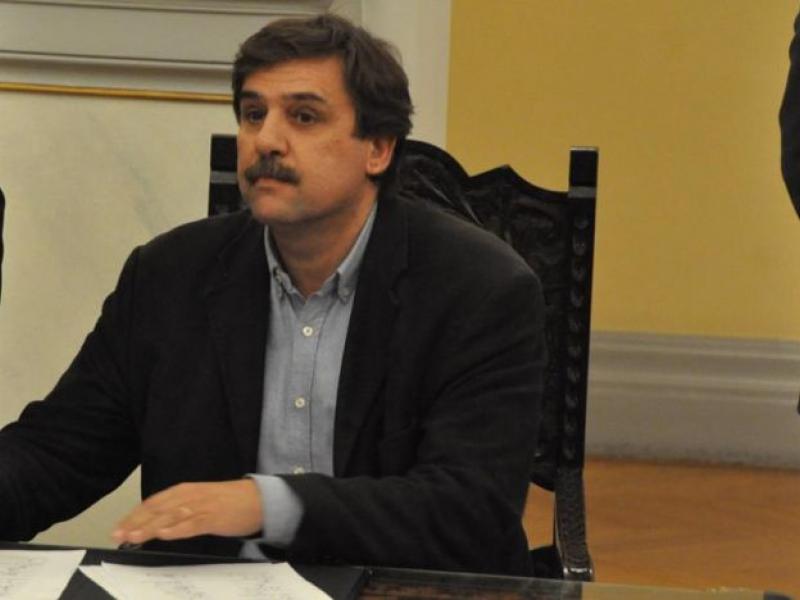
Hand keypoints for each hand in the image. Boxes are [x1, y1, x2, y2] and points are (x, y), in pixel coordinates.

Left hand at [112, 479, 262, 544]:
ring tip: (133, 538)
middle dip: (135, 523)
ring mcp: (201, 506)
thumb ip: (180, 509)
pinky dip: (178, 529)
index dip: (134, 516)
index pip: (153, 503)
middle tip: (117, 535)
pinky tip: (165, 535)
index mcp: (185, 490)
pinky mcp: (214, 517)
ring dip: (150, 528)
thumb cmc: (229, 501)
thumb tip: (157, 523)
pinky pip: (192, 524)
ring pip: (170, 517)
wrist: (258, 499)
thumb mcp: (200, 500)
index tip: (118, 528)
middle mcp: (190, 496)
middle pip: (157, 510)